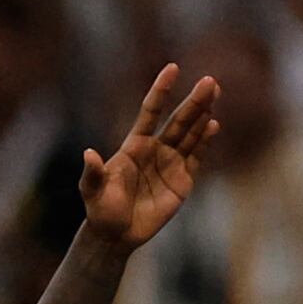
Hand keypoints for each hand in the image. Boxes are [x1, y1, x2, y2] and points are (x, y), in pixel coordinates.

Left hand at [83, 64, 222, 249]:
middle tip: (210, 81)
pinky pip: (197, 156)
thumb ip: (92, 173)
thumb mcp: (91, 191)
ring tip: (215, 93)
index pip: (150, 112)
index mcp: (133, 146)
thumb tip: (88, 154)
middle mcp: (155, 150)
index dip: (161, 91)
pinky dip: (205, 141)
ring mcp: (171, 163)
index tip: (173, 68)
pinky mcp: (183, 179)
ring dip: (203, 114)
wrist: (116, 235)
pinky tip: (213, 124)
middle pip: (178, 120)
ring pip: (190, 134)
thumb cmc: (100, 210)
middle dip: (194, 101)